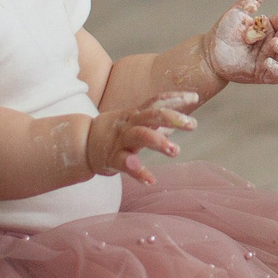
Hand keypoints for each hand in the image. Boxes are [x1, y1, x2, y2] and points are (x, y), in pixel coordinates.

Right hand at [83, 91, 198, 181]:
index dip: (176, 98)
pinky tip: (151, 180)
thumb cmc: (116, 133)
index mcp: (137, 114)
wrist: (82, 144)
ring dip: (159, 142)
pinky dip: (138, 172)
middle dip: (172, 118)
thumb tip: (183, 120)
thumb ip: (158, 121)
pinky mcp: (112, 158)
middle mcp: (130, 124)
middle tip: (192, 125)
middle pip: (152, 115)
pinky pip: (125, 164)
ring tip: (176, 151)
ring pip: (140, 136)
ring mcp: (121, 140)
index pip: (157, 101)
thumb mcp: (136, 122)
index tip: (195, 97)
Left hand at [203, 0, 277, 84]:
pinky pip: (277, 75)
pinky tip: (269, 62)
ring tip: (275, 43)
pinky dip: (277, 69)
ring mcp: (269, 59)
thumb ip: (251, 0)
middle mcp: (273, 43)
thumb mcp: (236, 13)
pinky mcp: (263, 74)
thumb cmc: (224, 32)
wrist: (209, 53)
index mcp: (270, 28)